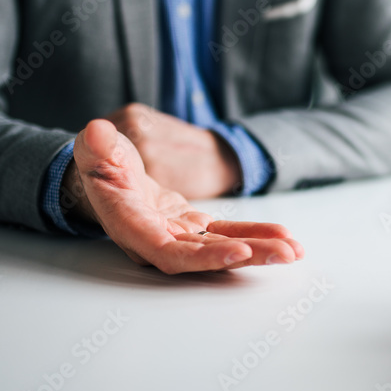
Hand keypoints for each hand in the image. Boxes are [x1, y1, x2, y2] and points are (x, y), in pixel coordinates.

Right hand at [62, 119, 301, 273]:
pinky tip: (284, 236)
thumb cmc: (97, 161)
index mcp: (132, 225)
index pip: (167, 252)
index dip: (205, 257)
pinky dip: (255, 234)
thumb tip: (98, 134)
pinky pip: (226, 234)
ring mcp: (178, 236)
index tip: (240, 252)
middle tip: (286, 253)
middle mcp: (157, 240)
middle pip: (205, 256)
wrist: (104, 174)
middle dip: (248, 255)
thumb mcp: (95, 149)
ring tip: (294, 250)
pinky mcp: (193, 229)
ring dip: (259, 249)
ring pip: (221, 248)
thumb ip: (99, 148)